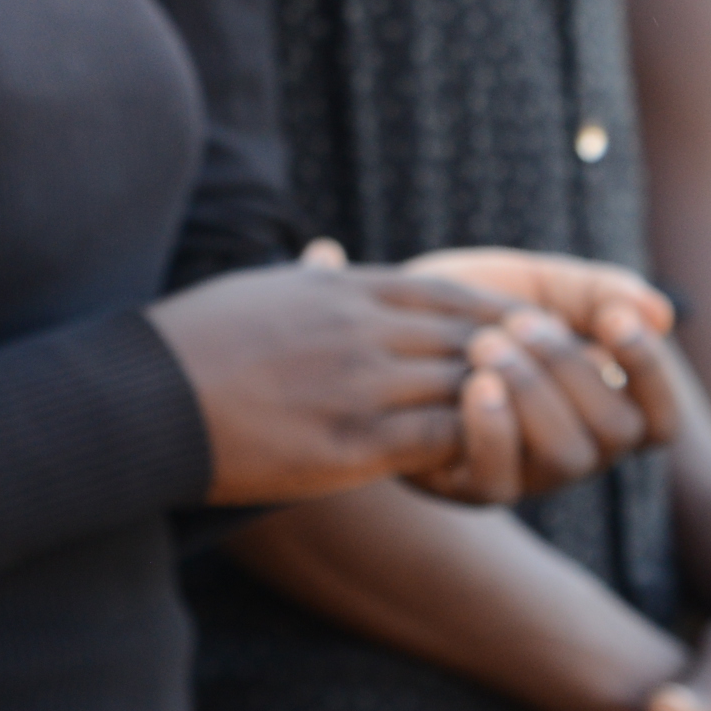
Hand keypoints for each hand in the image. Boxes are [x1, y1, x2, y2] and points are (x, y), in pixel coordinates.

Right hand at [149, 264, 507, 504]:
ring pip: (462, 387)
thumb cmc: (195, 340)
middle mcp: (360, 330)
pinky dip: (466, 446)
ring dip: (501, 405)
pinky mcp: (348, 444)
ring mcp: (357, 386)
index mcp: (342, 289)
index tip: (535, 328)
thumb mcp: (260, 287)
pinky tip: (481, 458)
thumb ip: (310, 277)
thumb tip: (325, 251)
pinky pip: (433, 440)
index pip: (449, 294)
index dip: (501, 313)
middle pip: (469, 338)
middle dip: (520, 358)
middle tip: (564, 379)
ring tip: (536, 426)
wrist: (146, 399)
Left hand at [397, 245, 683, 500]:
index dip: (650, 372)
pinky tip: (473, 383)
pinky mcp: (471, 486)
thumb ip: (598, 292)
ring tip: (486, 342)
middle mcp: (579, 450)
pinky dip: (493, 431)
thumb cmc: (483, 303)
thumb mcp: (541, 284)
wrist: (399, 317)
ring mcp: (529, 474)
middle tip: (521, 322)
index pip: (661, 419)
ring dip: (533, 393)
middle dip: (573, 369)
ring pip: (565, 457)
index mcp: (606, 407)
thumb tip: (660, 314)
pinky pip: (498, 484)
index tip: (613, 319)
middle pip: (616, 433)